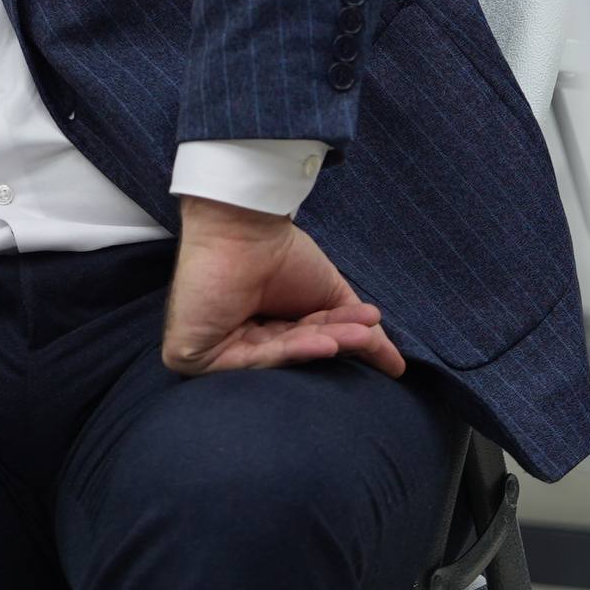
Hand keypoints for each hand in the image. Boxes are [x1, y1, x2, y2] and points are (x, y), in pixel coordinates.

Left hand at [161, 195, 405, 377]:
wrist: (242, 222)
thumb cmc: (280, 253)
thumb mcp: (330, 299)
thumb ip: (360, 335)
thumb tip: (398, 367)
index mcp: (261, 331)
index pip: (304, 345)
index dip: (339, 337)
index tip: (373, 328)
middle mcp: (235, 343)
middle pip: (292, 354)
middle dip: (333, 341)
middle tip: (367, 332)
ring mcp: (212, 351)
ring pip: (276, 360)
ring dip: (318, 344)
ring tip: (353, 334)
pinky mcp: (191, 355)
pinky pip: (247, 363)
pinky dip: (286, 351)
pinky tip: (322, 341)